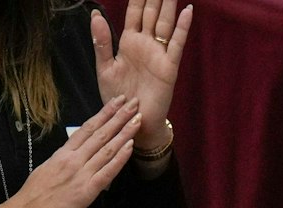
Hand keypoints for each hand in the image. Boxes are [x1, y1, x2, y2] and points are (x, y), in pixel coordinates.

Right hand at [0, 97, 139, 207]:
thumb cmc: (33, 196)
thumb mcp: (47, 169)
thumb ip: (63, 160)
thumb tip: (76, 155)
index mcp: (62, 153)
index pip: (87, 128)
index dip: (104, 113)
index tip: (117, 102)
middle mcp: (73, 159)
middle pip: (100, 133)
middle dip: (119, 116)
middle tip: (134, 102)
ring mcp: (80, 174)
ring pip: (106, 149)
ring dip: (124, 132)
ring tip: (137, 118)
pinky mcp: (86, 191)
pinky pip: (107, 172)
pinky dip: (119, 158)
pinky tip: (130, 145)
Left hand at [92, 0, 191, 143]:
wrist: (131, 122)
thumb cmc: (118, 98)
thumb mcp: (105, 68)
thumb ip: (101, 42)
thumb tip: (95, 14)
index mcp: (128, 42)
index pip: (135, 11)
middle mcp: (145, 44)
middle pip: (152, 12)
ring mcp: (158, 54)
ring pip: (164, 22)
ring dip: (168, 5)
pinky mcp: (168, 67)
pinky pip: (176, 44)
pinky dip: (182, 28)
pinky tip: (187, 12)